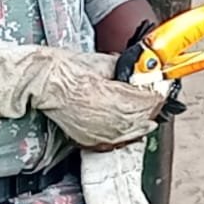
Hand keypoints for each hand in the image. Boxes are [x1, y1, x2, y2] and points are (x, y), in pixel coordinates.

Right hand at [34, 52, 170, 148]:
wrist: (45, 82)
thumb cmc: (66, 71)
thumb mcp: (102, 63)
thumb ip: (124, 70)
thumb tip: (138, 71)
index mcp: (115, 98)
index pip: (149, 101)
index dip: (157, 94)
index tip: (159, 89)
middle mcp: (110, 120)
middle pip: (143, 118)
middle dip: (151, 109)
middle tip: (154, 100)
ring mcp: (100, 132)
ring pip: (132, 133)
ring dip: (141, 124)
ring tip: (147, 117)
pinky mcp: (90, 139)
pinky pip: (115, 140)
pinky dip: (125, 134)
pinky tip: (128, 128)